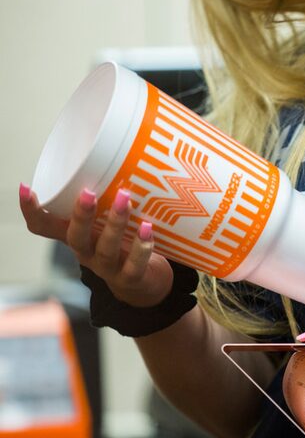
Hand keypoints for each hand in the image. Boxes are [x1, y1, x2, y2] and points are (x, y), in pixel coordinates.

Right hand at [19, 183, 173, 306]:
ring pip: (106, 249)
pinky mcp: (131, 278)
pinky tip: (147, 228)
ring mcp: (108, 268)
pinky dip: (141, 247)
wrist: (146, 281)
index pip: (44, 227)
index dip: (32, 211)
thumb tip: (124, 155)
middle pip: (76, 237)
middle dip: (80, 215)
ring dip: (115, 224)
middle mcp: (87, 252)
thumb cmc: (124, 243)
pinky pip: (134, 265)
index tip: (26, 188)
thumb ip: (110, 196)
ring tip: (125, 199)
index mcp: (77, 235)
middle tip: (88, 192)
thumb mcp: (109, 220)